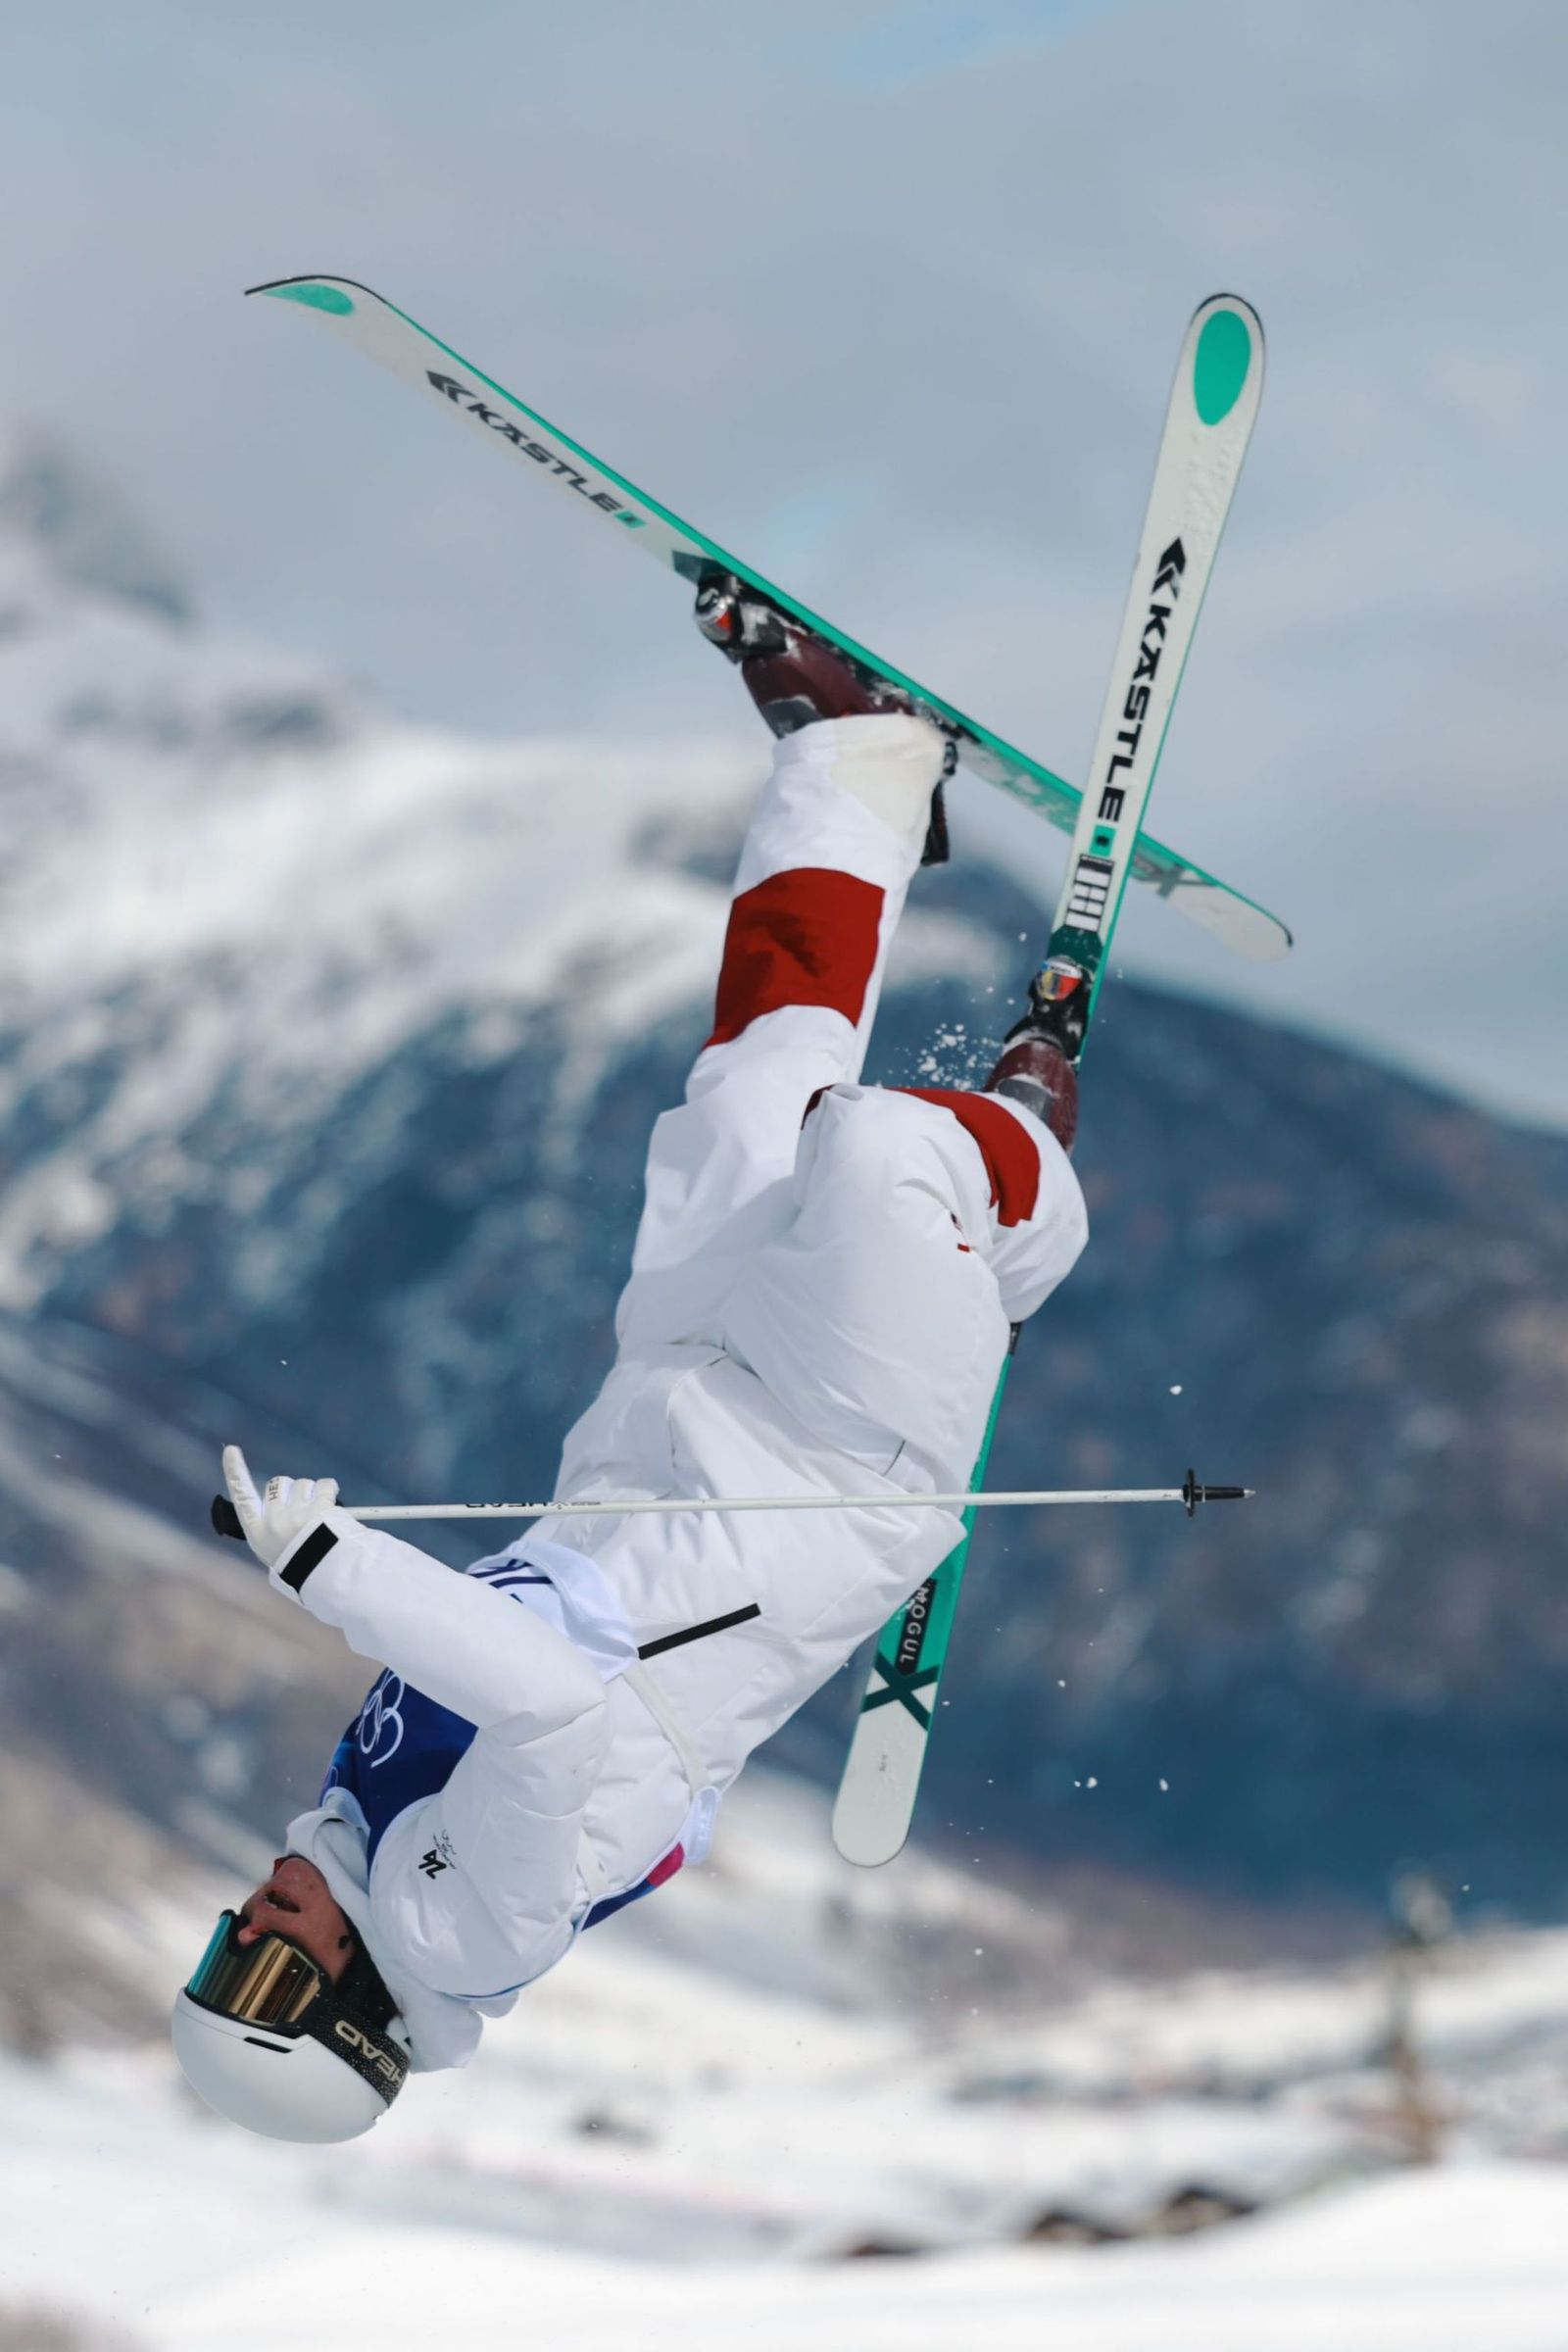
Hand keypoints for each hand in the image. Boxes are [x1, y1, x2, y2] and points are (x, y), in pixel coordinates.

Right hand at [222, 1444, 338, 1571]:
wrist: (326, 1576)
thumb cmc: (299, 1565)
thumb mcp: (274, 1549)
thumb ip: (272, 1524)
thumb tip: (284, 1497)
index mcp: (257, 1532)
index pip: (242, 1497)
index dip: (235, 1473)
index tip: (231, 1450)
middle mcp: (273, 1521)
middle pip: (278, 1483)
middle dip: (291, 1489)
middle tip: (302, 1509)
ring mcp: (296, 1514)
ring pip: (303, 1483)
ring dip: (312, 1492)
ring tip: (318, 1515)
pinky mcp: (320, 1510)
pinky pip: (325, 1486)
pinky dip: (330, 1490)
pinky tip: (332, 1505)